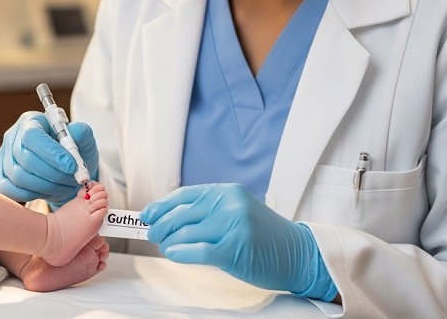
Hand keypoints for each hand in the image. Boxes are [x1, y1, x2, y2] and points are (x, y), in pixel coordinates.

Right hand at [0, 111, 98, 207]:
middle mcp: (12, 137)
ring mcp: (4, 158)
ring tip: (66, 185)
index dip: (52, 153)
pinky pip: (11, 191)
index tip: (72, 166)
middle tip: (74, 179)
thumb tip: (75, 131)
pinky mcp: (1, 177)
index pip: (32, 136)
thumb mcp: (83, 140)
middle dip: (54, 173)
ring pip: (19, 177)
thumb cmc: (73, 153)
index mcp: (31, 121)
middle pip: (25, 158)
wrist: (65, 172)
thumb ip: (81, 133)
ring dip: (47, 186)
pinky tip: (49, 190)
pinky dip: (33, 194)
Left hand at [141, 183, 336, 300]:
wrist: (299, 254)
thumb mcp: (236, 212)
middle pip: (180, 214)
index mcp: (227, 192)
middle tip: (153, 235)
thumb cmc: (264, 237)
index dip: (161, 205)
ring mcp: (232, 225)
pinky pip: (196, 250)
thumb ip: (208, 212)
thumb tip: (169, 218)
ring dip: (169, 242)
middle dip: (161, 226)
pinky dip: (180, 253)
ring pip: (185, 233)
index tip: (147, 215)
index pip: (184, 195)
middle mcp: (229, 204)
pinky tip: (174, 254)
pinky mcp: (233, 248)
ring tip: (166, 248)